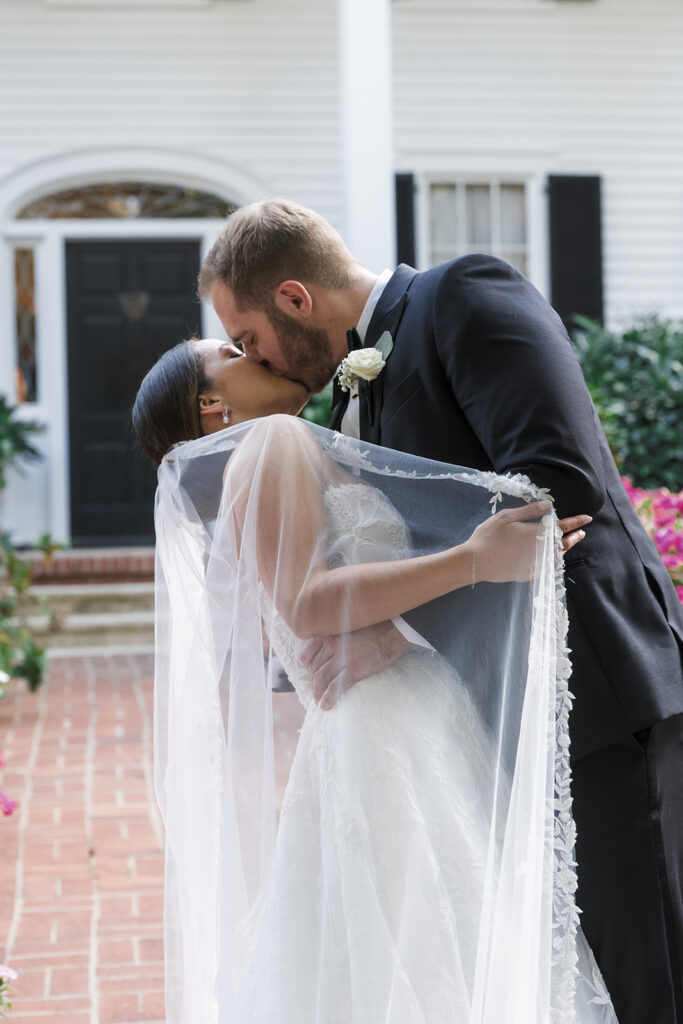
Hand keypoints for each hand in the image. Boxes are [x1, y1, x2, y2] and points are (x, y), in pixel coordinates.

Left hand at [300, 620, 410, 710]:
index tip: (312, 675)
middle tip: (317, 692)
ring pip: (321, 679)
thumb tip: (327, 654)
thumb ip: (334, 638)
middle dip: (313, 684)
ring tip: (319, 702)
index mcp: (328, 634)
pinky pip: (334, 687)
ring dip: (317, 693)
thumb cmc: (373, 629)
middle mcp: (331, 645)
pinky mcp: (354, 669)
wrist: (393, 631)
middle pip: (313, 670)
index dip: (308, 669)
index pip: (306, 656)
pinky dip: (327, 698)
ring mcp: (342, 658)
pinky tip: (325, 705)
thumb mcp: (346, 628)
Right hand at [469, 501, 591, 583]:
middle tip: (581, 533)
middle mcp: (540, 550)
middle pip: (563, 544)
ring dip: (565, 549)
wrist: (476, 562)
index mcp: (536, 533)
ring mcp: (535, 564)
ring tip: (569, 544)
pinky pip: (547, 568)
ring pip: (556, 557)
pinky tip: (552, 558)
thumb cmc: (488, 536)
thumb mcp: (506, 517)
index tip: (587, 518)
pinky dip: (553, 561)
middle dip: (574, 537)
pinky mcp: (528, 574)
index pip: (562, 526)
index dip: (576, 522)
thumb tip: (548, 505)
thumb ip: (529, 511)